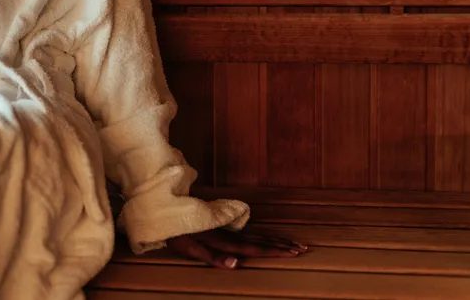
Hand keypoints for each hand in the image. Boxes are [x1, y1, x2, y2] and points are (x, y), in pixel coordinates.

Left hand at [166, 228, 306, 268]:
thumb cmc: (177, 232)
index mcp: (225, 241)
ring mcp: (227, 228)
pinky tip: (268, 236)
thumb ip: (214, 257)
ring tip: (292, 242)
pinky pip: (248, 231)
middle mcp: (229, 233)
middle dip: (282, 245)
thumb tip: (237, 264)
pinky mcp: (223, 224)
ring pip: (257, 234)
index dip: (274, 251)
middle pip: (261, 240)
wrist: (166, 206)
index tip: (294, 252)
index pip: (255, 248)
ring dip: (275, 239)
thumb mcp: (191, 248)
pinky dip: (262, 234)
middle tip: (303, 248)